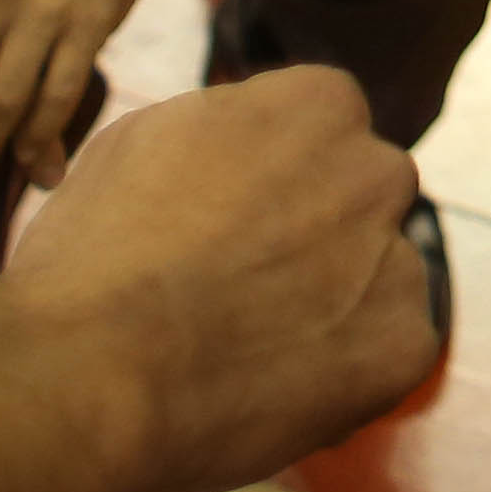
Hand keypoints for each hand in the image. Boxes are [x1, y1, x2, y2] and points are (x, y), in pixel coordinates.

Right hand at [0, 65, 436, 491]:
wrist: (86, 375)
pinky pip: (387, 354)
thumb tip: (253, 142)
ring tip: (246, 349)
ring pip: (381, 276)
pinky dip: (345, 374)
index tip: (231, 221)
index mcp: (320, 103)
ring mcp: (399, 258)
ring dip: (336, 302)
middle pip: (362, 197)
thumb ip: (227, 128)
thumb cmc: (92, 257)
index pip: (324, 128)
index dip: (274, 181)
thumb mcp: (147, 142)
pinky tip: (272, 388)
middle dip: (318, 233)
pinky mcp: (404, 346)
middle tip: (242, 287)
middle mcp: (376, 169)